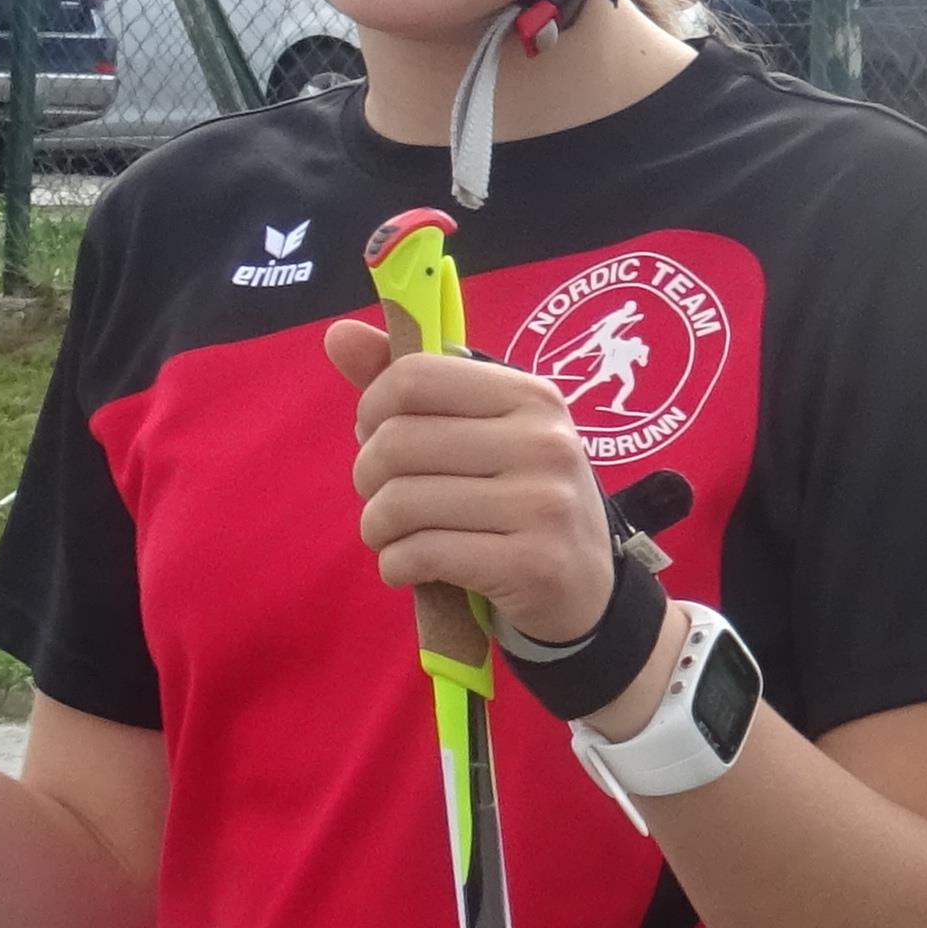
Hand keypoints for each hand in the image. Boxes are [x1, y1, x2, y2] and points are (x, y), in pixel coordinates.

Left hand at [321, 315, 614, 639]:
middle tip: (385, 498)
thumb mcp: (484, 435)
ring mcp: (545, 506)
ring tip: (393, 538)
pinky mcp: (533, 565)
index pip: (414, 377)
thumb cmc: (522, 503)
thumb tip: (338, 334)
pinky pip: (422, 554)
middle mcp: (546, 444)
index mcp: (533, 397)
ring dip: (377, 527)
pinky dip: (396, 565)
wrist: (588, 593)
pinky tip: (409, 567)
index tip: (378, 437)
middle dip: (369, 477)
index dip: (372, 408)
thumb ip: (412, 386)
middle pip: (398, 441)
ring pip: (403, 502)